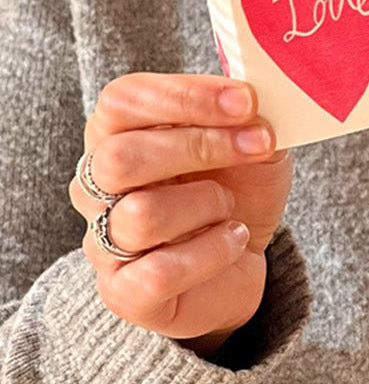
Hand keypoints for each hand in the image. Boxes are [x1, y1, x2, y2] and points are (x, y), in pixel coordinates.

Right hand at [69, 74, 291, 353]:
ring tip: (231, 207)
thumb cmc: (237, 185)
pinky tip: (233, 240)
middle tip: (258, 144)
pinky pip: (159, 272)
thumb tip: (252, 92)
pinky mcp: (123, 292)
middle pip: (120, 158)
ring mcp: (103, 240)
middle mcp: (96, 184)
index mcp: (118, 131)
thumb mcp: (252, 137)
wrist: (242, 256)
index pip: (124, 99)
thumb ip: (247, 112)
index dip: (185, 96)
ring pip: (141, 216)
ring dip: (208, 204)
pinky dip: (212, 251)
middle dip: (200, 147)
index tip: (246, 101)